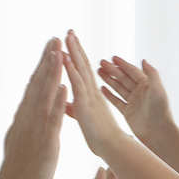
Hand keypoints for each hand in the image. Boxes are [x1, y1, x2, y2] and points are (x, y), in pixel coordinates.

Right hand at [0, 39, 68, 178]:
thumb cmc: (20, 170)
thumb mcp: (24, 140)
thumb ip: (26, 124)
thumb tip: (26, 111)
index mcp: (25, 118)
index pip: (34, 86)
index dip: (42, 66)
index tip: (50, 48)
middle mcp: (28, 118)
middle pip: (38, 84)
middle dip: (47, 61)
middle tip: (55, 39)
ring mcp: (35, 128)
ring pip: (44, 96)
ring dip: (52, 73)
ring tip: (59, 53)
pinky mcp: (45, 141)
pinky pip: (53, 119)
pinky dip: (57, 102)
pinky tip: (63, 86)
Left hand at [62, 30, 129, 151]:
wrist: (112, 148)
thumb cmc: (101, 137)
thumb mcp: (83, 118)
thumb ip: (75, 108)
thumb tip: (67, 105)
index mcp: (89, 95)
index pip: (82, 70)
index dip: (76, 54)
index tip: (70, 40)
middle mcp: (90, 92)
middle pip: (82, 64)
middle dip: (75, 46)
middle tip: (69, 30)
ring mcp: (88, 97)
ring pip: (80, 70)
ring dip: (74, 52)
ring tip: (68, 36)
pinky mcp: (85, 105)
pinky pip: (78, 84)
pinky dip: (71, 70)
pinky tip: (66, 58)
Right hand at [95, 53, 170, 131]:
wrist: (158, 131)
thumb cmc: (160, 109)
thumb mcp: (157, 88)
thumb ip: (151, 73)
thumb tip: (143, 60)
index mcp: (147, 85)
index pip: (132, 71)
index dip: (122, 64)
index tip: (112, 58)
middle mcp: (140, 92)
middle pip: (124, 78)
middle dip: (113, 70)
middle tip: (101, 63)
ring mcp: (133, 102)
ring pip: (119, 88)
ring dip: (109, 80)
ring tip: (98, 72)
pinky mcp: (128, 112)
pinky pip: (116, 101)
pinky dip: (109, 95)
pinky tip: (101, 88)